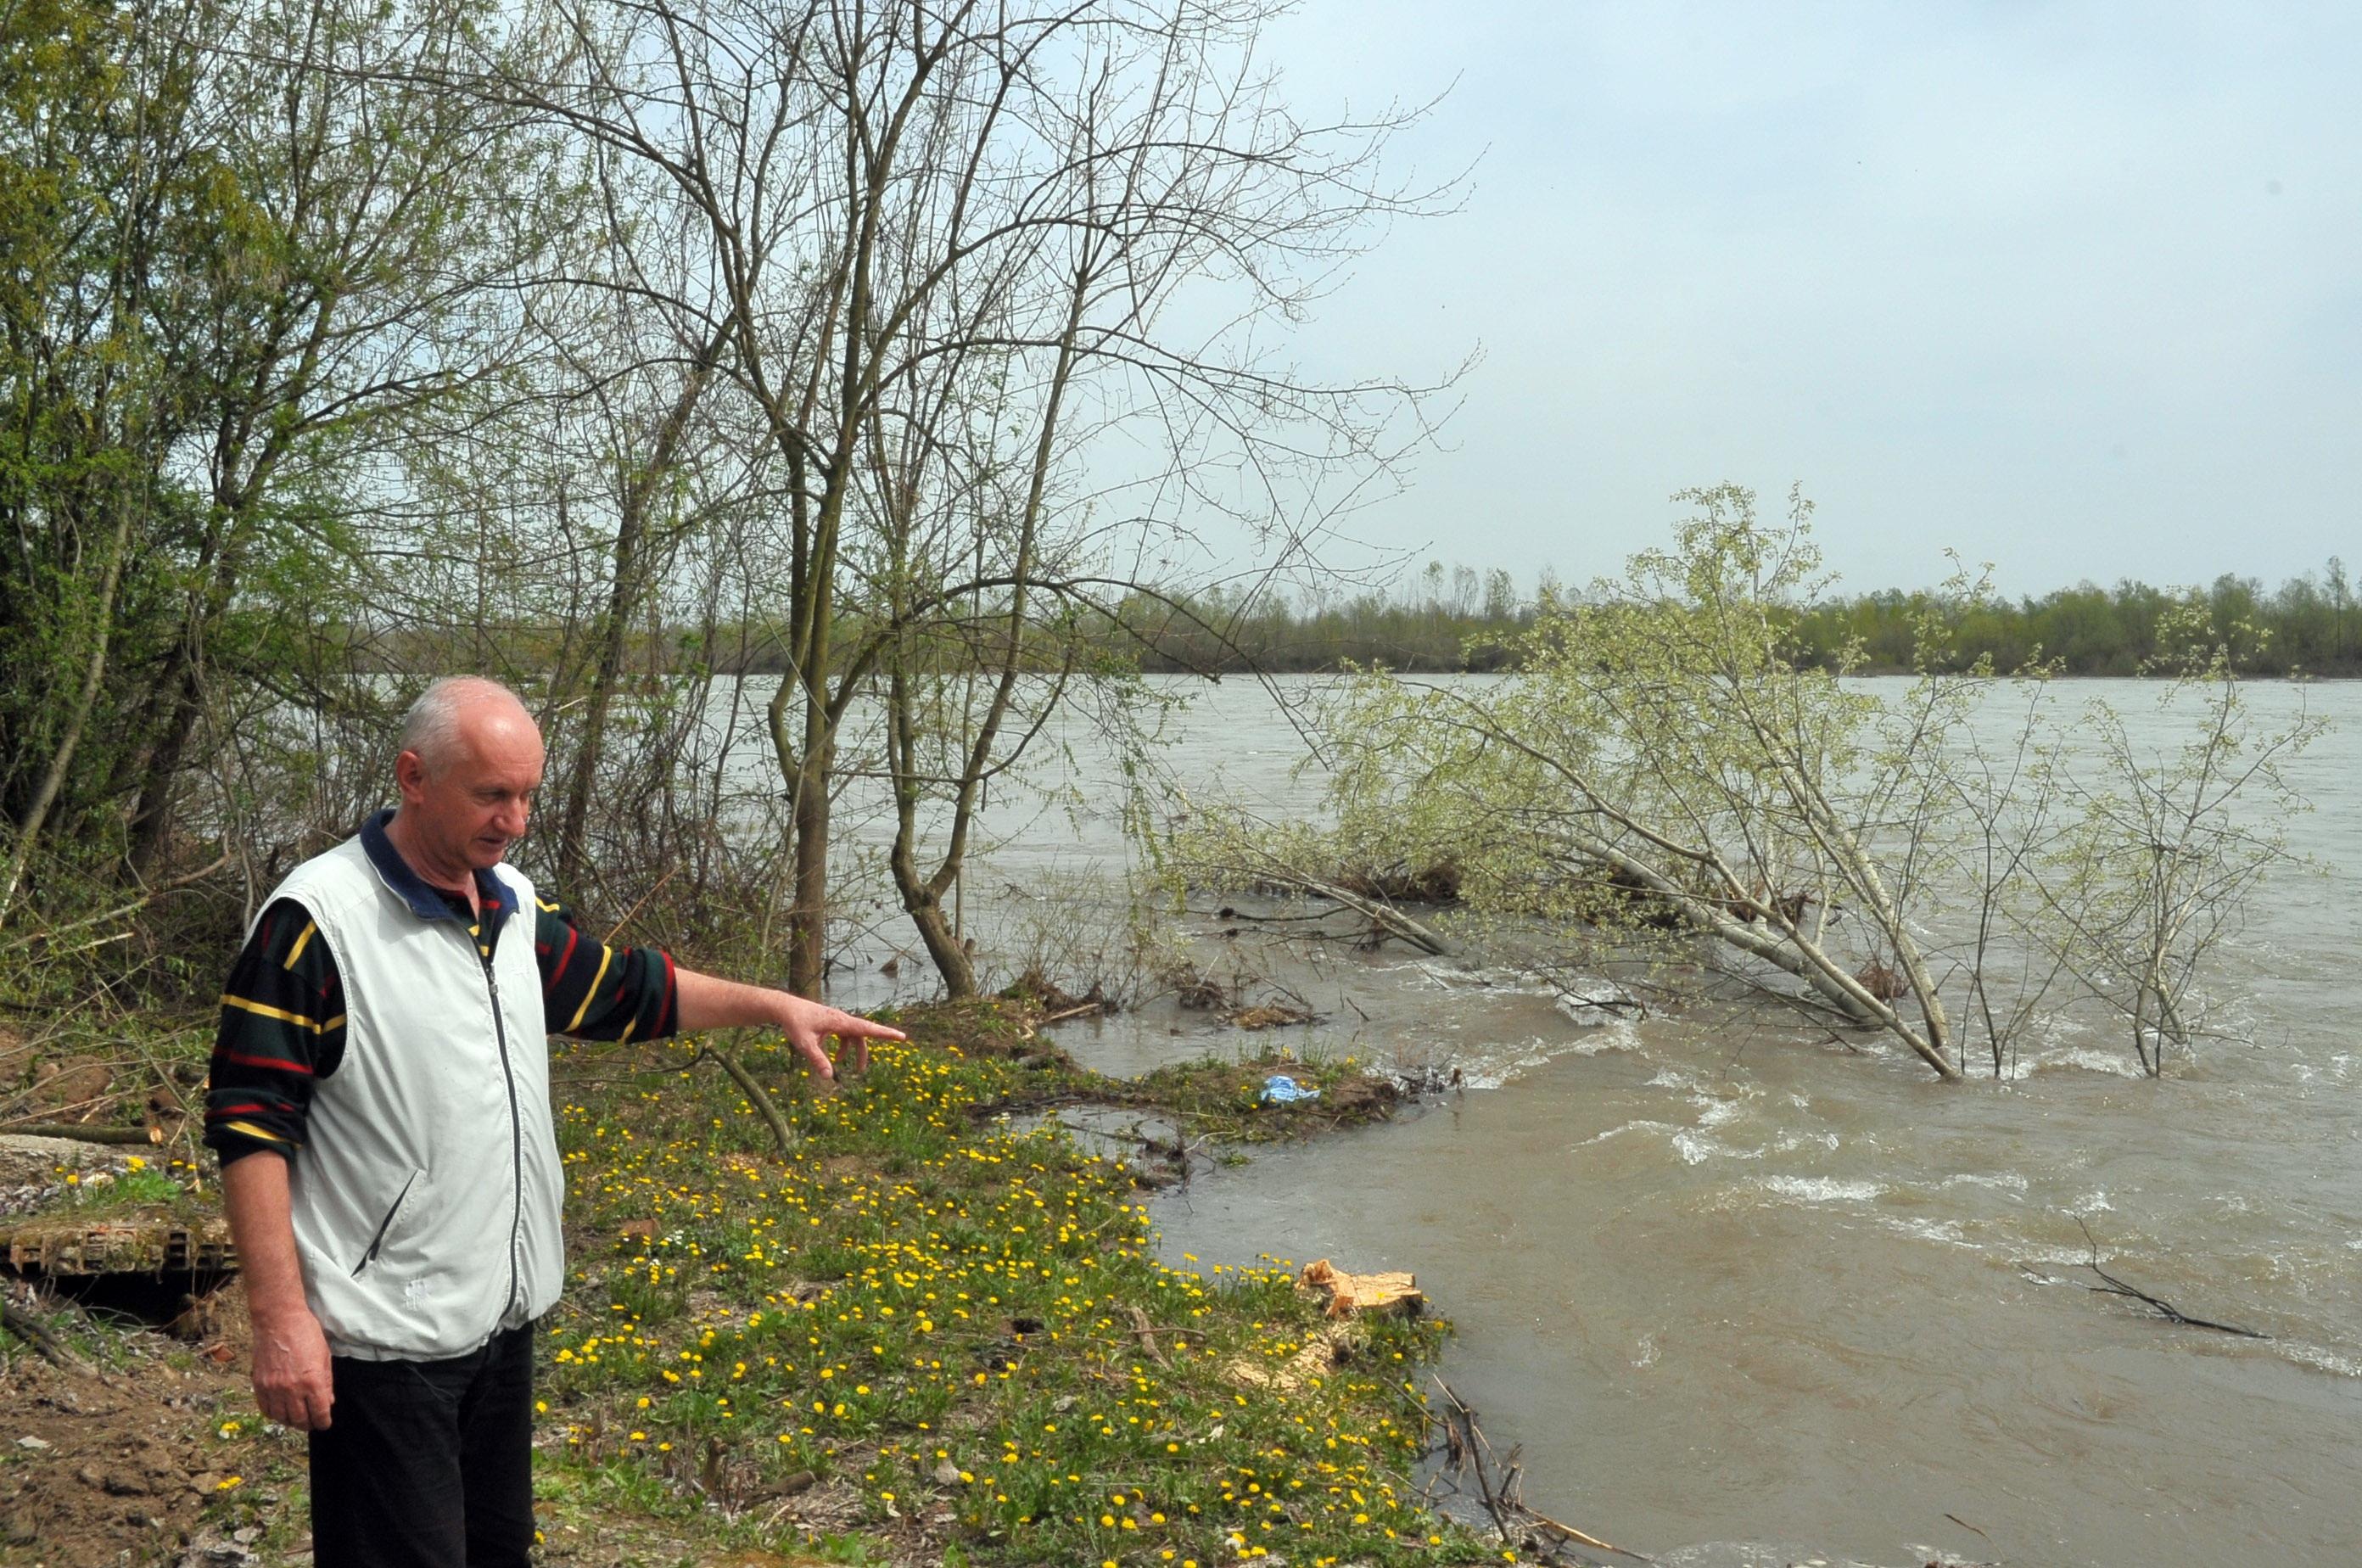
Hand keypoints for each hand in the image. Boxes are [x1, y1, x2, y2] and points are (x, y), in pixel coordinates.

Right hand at [250, 1302, 334, 1430]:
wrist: (278, 1320)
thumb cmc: (306, 1333)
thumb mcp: (324, 1356)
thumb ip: (326, 1382)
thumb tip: (328, 1402)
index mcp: (312, 1382)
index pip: (319, 1414)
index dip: (323, 1422)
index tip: (324, 1423)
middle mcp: (292, 1389)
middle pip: (299, 1420)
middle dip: (308, 1424)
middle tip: (311, 1421)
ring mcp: (273, 1388)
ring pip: (281, 1418)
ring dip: (290, 1420)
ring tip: (296, 1416)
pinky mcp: (259, 1385)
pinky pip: (265, 1409)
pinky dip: (274, 1413)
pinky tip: (280, 1409)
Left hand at [779, 993, 906, 1079]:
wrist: (785, 1008)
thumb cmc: (795, 1024)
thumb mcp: (805, 1044)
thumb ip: (817, 1060)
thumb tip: (829, 1077)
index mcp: (840, 1022)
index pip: (867, 1029)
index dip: (885, 1033)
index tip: (901, 1036)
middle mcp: (842, 1020)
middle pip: (863, 1035)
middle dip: (867, 1051)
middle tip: (869, 1066)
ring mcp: (837, 1021)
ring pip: (854, 1037)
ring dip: (855, 1052)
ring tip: (853, 1069)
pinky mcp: (832, 1023)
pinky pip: (845, 1035)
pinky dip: (844, 1047)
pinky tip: (835, 1058)